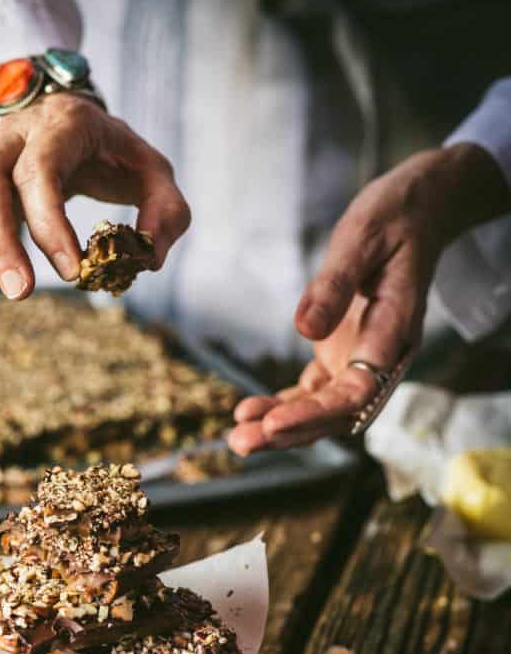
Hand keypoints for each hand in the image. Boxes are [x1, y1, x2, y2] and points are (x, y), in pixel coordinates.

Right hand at [0, 94, 189, 301]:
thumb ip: (166, 211)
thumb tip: (148, 258)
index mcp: (60, 127)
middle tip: (19, 293)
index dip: (50, 223)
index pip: (41, 170)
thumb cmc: (110, 155)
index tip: (72, 272)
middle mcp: (8, 137)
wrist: (65, 118)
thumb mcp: (152, 171)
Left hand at [229, 144, 510, 454]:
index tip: (274, 423)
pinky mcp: (344, 356)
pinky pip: (313, 392)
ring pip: (323, 410)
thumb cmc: (393, 219)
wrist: (416, 211)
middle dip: (290, 432)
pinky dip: (283, 406)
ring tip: (237, 436)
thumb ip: (334, 285)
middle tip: (241, 442)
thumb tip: (304, 329)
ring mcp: (362, 361)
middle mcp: (382, 359)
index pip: (357, 391)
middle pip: (337, 413)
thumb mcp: (361, 238)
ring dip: (281, 427)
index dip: (316, 413)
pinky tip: (248, 413)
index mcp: (395, 334)